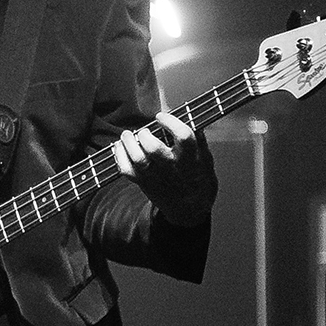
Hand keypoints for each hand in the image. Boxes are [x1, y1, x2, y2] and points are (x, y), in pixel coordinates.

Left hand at [112, 110, 215, 225]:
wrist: (190, 210)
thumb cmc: (199, 180)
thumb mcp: (206, 159)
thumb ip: (198, 139)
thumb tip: (189, 116)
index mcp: (191, 158)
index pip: (183, 136)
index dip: (170, 122)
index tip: (161, 116)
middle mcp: (172, 167)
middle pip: (153, 148)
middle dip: (145, 134)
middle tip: (144, 130)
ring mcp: (156, 176)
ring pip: (137, 158)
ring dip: (128, 143)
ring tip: (127, 134)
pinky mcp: (144, 183)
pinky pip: (126, 170)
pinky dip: (119, 156)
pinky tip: (119, 147)